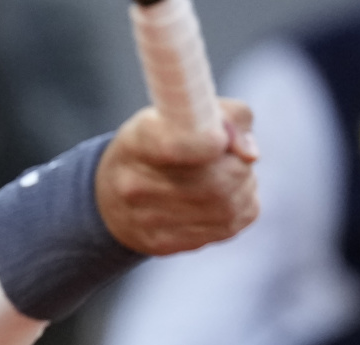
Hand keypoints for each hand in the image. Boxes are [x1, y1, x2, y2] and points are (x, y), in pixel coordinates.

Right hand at [95, 98, 258, 255]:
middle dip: (238, 164)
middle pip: (217, 180)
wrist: (109, 202)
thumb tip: (250, 153)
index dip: (209, 143)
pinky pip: (232, 225)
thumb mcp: (173, 116)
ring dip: (244, 184)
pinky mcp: (168, 243)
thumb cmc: (151, 147)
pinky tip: (224, 196)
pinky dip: (241, 205)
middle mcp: (137, 184)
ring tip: (227, 173)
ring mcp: (151, 220)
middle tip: (232, 153)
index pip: (176, 144)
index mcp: (137, 141)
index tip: (220, 139)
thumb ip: (221, 115)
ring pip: (229, 204)